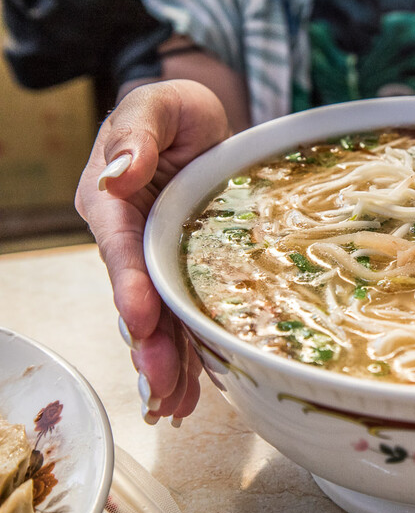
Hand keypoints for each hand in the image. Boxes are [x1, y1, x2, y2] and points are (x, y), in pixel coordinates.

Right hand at [75, 80, 229, 424]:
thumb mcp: (159, 107)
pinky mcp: (182, 272)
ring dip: (165, 362)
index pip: (118, 248)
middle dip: (148, 345)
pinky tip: (193, 392)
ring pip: (157, 318)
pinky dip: (189, 353)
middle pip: (135, 297)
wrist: (203, 124)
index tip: (141, 321)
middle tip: (161, 388)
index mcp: (113, 201)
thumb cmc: (176, 110)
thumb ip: (138, 134)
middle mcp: (128, 239)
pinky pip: (182, 315)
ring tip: (174, 405)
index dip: (128, 286)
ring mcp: (155, 260)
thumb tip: (120, 171)